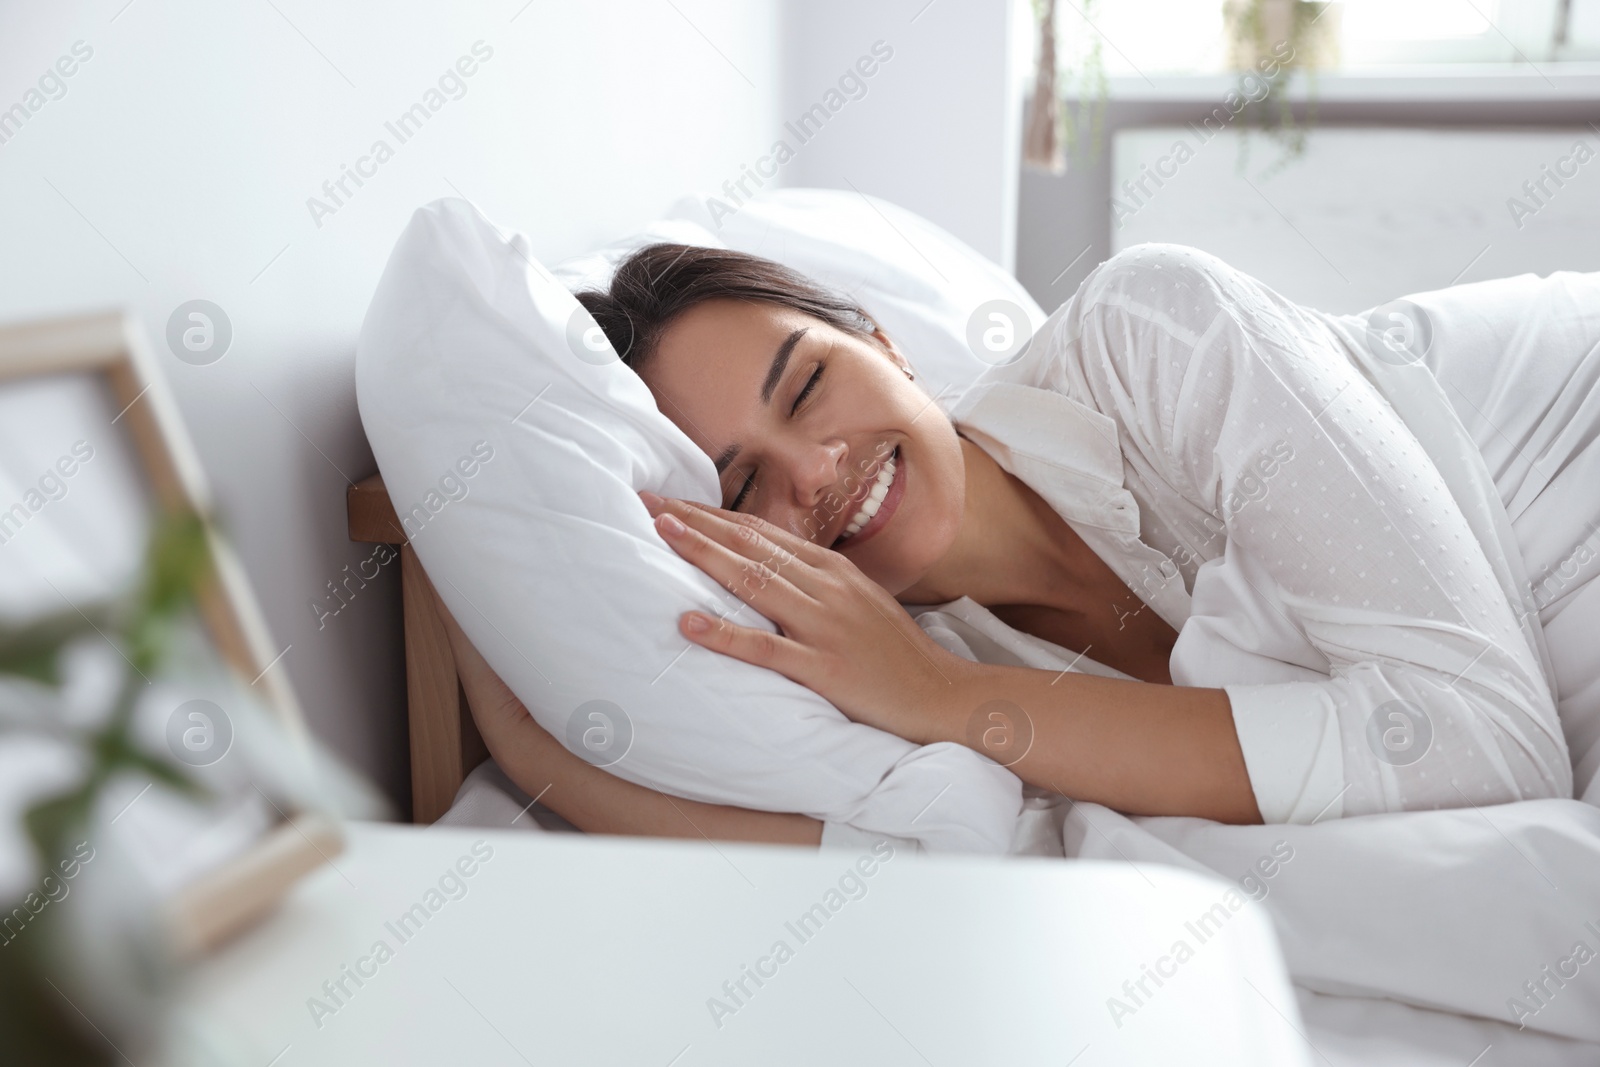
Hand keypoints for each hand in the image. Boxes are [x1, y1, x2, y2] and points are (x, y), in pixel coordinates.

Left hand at [640, 490, 969, 743]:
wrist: (941, 695)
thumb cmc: (894, 654)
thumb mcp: (857, 601)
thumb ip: (814, 582)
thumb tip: (765, 567)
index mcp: (831, 570)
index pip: (759, 532)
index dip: (711, 514)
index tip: (670, 501)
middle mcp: (825, 587)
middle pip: (749, 545)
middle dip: (694, 521)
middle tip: (646, 502)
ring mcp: (824, 626)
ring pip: (753, 582)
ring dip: (703, 555)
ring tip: (659, 534)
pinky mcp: (824, 668)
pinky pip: (765, 649)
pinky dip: (724, 634)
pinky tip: (688, 621)